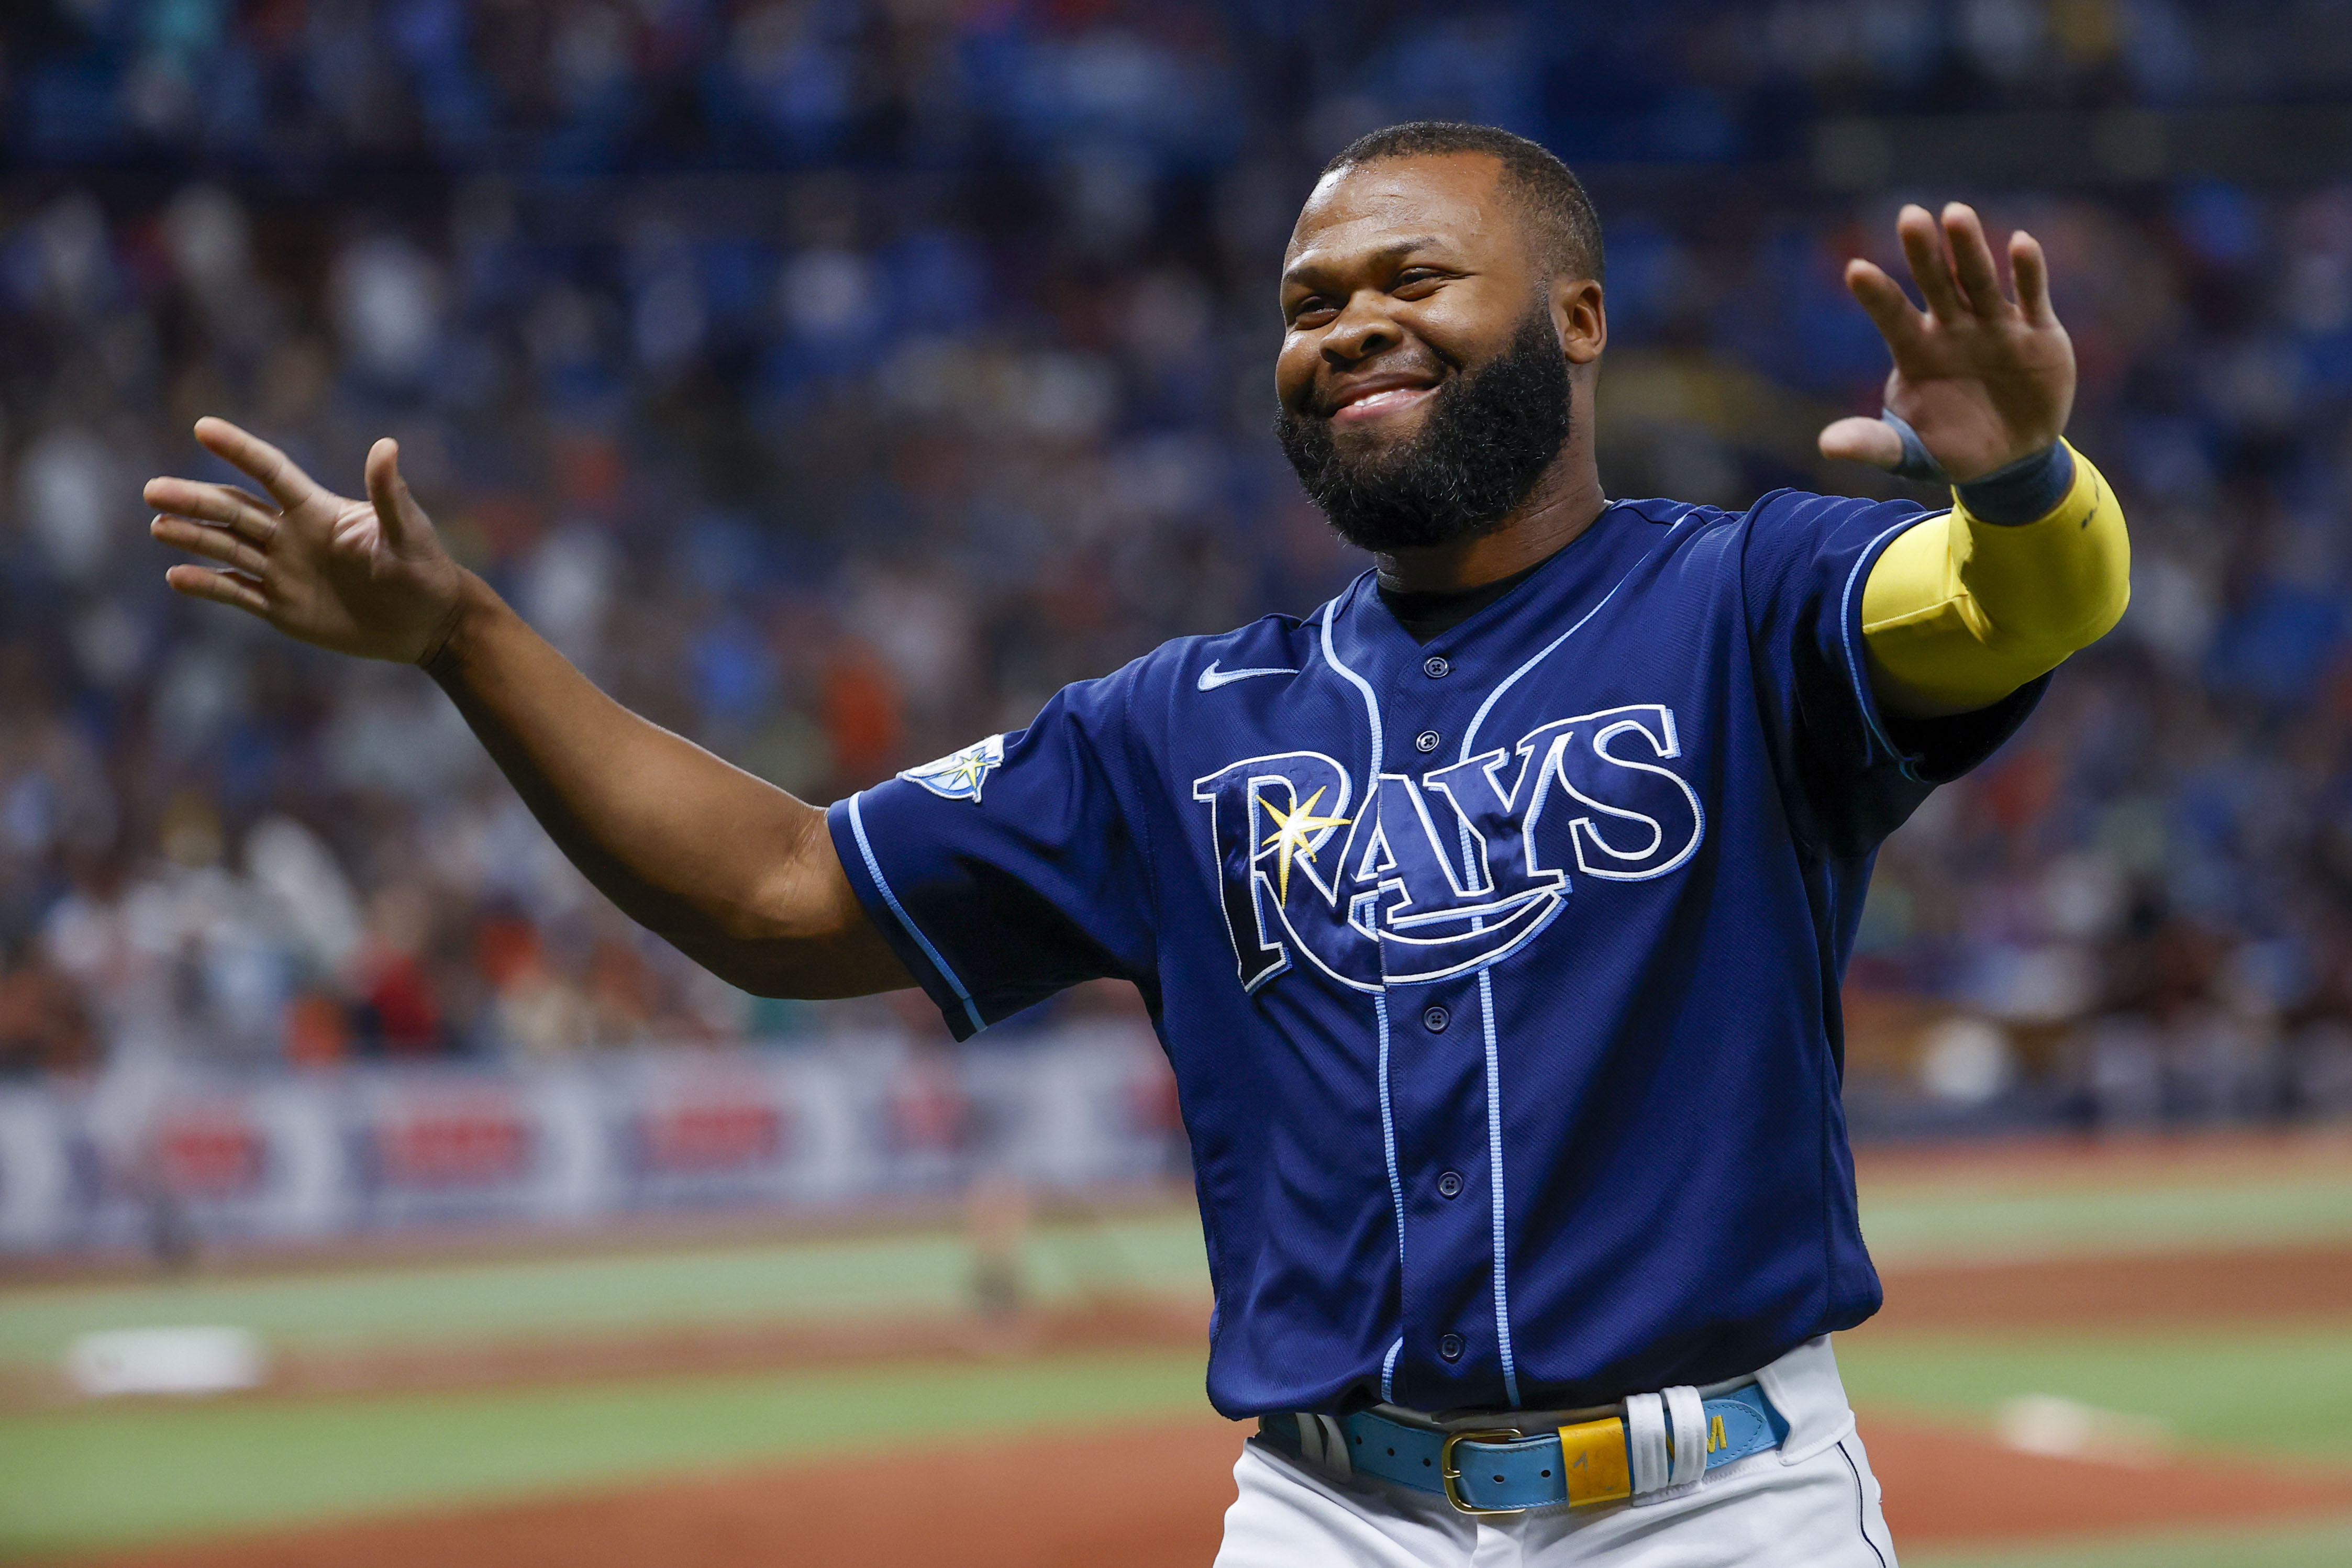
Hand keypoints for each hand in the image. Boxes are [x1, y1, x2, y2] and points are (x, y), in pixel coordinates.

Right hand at [147, 418, 469, 664]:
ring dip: (192, 537)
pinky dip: (208, 586)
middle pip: (235, 510)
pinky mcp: (282, 607)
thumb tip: (386, 446)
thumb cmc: (425, 570)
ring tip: (158, 526)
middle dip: (195, 499)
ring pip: (227, 548)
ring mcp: (283, 571)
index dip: (239, 450)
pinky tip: (176, 576)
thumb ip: (389, 494)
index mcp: (318, 510)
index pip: (270, 472)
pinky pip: (237, 594)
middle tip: (154, 490)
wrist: (428, 623)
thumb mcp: (408, 532)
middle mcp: (292, 535)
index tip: (203, 427)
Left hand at [1818, 203, 2074, 482]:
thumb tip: (1826, 447)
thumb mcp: (1910, 454)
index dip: (1876, 295)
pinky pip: (2032, 295)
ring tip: (1955, 215)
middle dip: (1924, 253)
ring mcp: (1995, 325)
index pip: (1891, 316)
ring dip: (1969, 249)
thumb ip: (1874, 444)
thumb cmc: (1951, 449)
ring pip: (1979, 280)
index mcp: (1915, 350)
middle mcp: (1952, 328)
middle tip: (1909, 216)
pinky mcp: (2037, 332)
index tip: (1855, 270)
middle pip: (1935, 284)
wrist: (2012, 459)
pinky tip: (2019, 242)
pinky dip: (2027, 271)